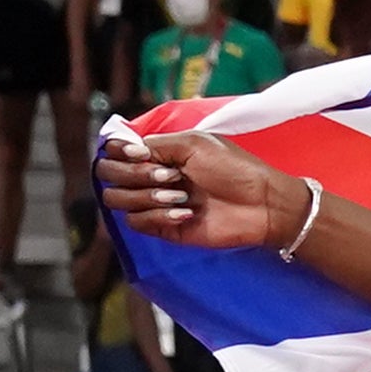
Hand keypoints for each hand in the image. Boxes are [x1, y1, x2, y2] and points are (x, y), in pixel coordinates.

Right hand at [100, 125, 307, 250]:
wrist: (262, 202)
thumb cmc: (235, 168)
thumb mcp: (194, 144)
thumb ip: (155, 144)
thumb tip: (127, 151)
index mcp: (156, 155)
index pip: (112, 152)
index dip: (118, 152)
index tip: (140, 153)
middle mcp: (150, 178)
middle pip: (107, 175)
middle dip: (133, 174)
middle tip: (170, 176)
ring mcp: (155, 203)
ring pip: (117, 200)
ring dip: (145, 196)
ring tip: (180, 196)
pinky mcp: (164, 228)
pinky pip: (138, 223)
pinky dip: (158, 217)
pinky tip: (185, 214)